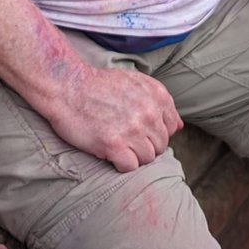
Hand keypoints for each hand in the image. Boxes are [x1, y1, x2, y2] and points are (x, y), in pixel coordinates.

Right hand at [44, 63, 183, 171]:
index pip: (171, 128)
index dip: (154, 130)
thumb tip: (180, 126)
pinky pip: (130, 167)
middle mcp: (149, 113)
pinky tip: (109, 150)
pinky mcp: (114, 145)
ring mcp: (132, 130)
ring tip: (115, 141)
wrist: (68, 85)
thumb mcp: (135, 82)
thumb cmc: (100, 85)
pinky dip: (120, 162)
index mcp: (157, 95)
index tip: (137, 126)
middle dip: (143, 143)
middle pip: (160, 145)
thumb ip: (160, 102)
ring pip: (147, 158)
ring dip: (132, 154)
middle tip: (123, 134)